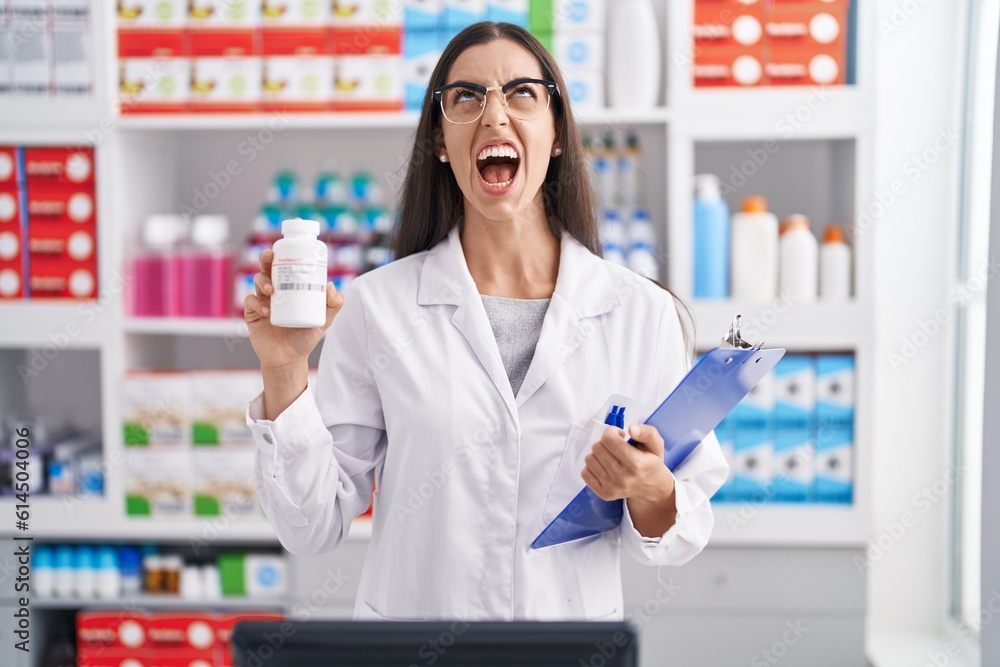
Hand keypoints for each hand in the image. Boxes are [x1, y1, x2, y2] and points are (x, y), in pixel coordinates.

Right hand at [243, 249, 344, 369]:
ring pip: (257, 281)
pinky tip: (267, 310)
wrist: (289, 359)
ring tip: (271, 289)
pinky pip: (250, 302)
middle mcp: (275, 290)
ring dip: (262, 280)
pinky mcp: (252, 313)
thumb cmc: (306, 337)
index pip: (287, 265)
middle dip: (266, 258)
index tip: (288, 247)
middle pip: (268, 267)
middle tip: (270, 256)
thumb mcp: (325, 320)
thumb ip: (334, 304)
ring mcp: (262, 301)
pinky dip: (256, 302)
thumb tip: (329, 285)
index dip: (285, 254)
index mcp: (291, 288)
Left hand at [581, 424, 674, 504]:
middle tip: (615, 447)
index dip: (612, 432)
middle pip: (597, 447)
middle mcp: (623, 477)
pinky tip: (604, 467)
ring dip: (598, 454)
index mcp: (636, 464)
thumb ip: (647, 432)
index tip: (619, 435)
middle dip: (605, 442)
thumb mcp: (656, 445)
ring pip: (589, 459)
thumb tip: (631, 429)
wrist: (651, 488)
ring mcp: (612, 487)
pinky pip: (585, 473)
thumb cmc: (651, 463)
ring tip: (610, 457)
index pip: (609, 439)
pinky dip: (593, 467)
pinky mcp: (604, 493)